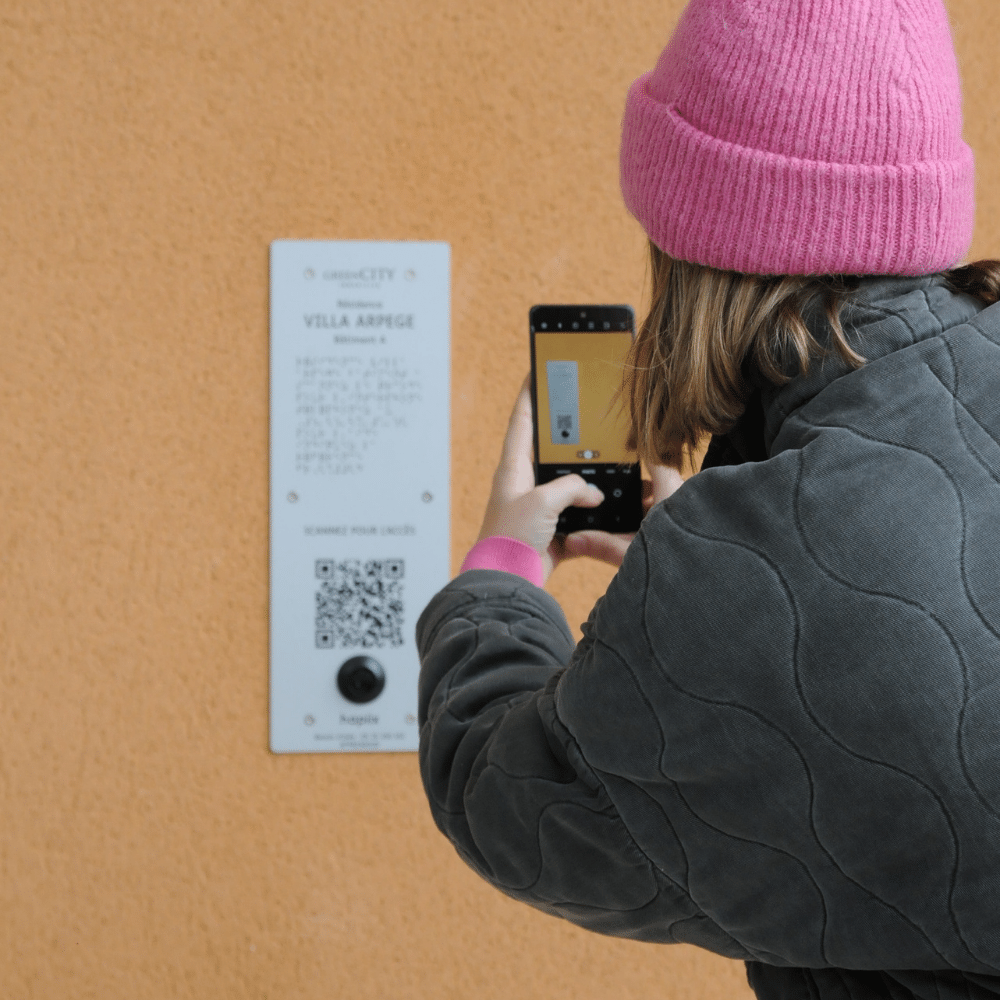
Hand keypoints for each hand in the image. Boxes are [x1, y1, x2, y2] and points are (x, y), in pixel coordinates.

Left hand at [476, 372, 684, 584]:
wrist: (506, 584)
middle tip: (589, 415)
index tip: (538, 371)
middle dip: (569, 436)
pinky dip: (593, 512)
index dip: (530, 394)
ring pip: (568, 484)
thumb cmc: (510, 540)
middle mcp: (524, 485)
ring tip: (610, 461)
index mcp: (513, 469)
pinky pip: (577, 514)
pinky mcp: (551, 531)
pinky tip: (610, 507)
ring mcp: (538, 509)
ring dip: (586, 478)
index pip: (521, 421)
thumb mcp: (542, 502)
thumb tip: (593, 494)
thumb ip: (571, 488)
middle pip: (549, 451)